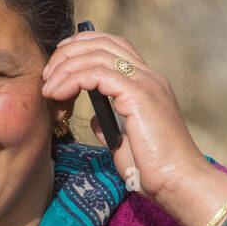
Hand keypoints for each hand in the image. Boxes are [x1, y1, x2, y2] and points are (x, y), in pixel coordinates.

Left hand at [41, 29, 211, 206]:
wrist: (179, 183)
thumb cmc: (154, 170)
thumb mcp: (124, 144)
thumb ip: (110, 125)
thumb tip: (95, 116)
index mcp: (148, 84)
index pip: (113, 46)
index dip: (82, 46)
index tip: (57, 65)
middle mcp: (149, 77)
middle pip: (102, 42)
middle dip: (68, 51)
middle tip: (47, 74)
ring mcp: (146, 83)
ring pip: (96, 54)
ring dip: (65, 67)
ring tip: (48, 87)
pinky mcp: (139, 95)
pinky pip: (97, 74)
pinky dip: (72, 80)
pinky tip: (58, 94)